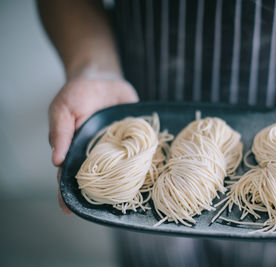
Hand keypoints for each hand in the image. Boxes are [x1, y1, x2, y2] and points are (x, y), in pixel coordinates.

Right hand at [49, 74, 138, 212]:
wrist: (104, 78)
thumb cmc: (79, 94)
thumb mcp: (63, 110)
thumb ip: (60, 133)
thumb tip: (56, 161)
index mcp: (76, 149)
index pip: (69, 175)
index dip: (67, 192)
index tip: (69, 210)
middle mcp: (97, 153)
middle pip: (97, 178)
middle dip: (100, 194)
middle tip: (106, 210)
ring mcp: (117, 148)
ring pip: (120, 170)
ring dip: (125, 183)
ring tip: (130, 200)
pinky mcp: (134, 139)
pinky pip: (139, 153)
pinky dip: (144, 163)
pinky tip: (151, 176)